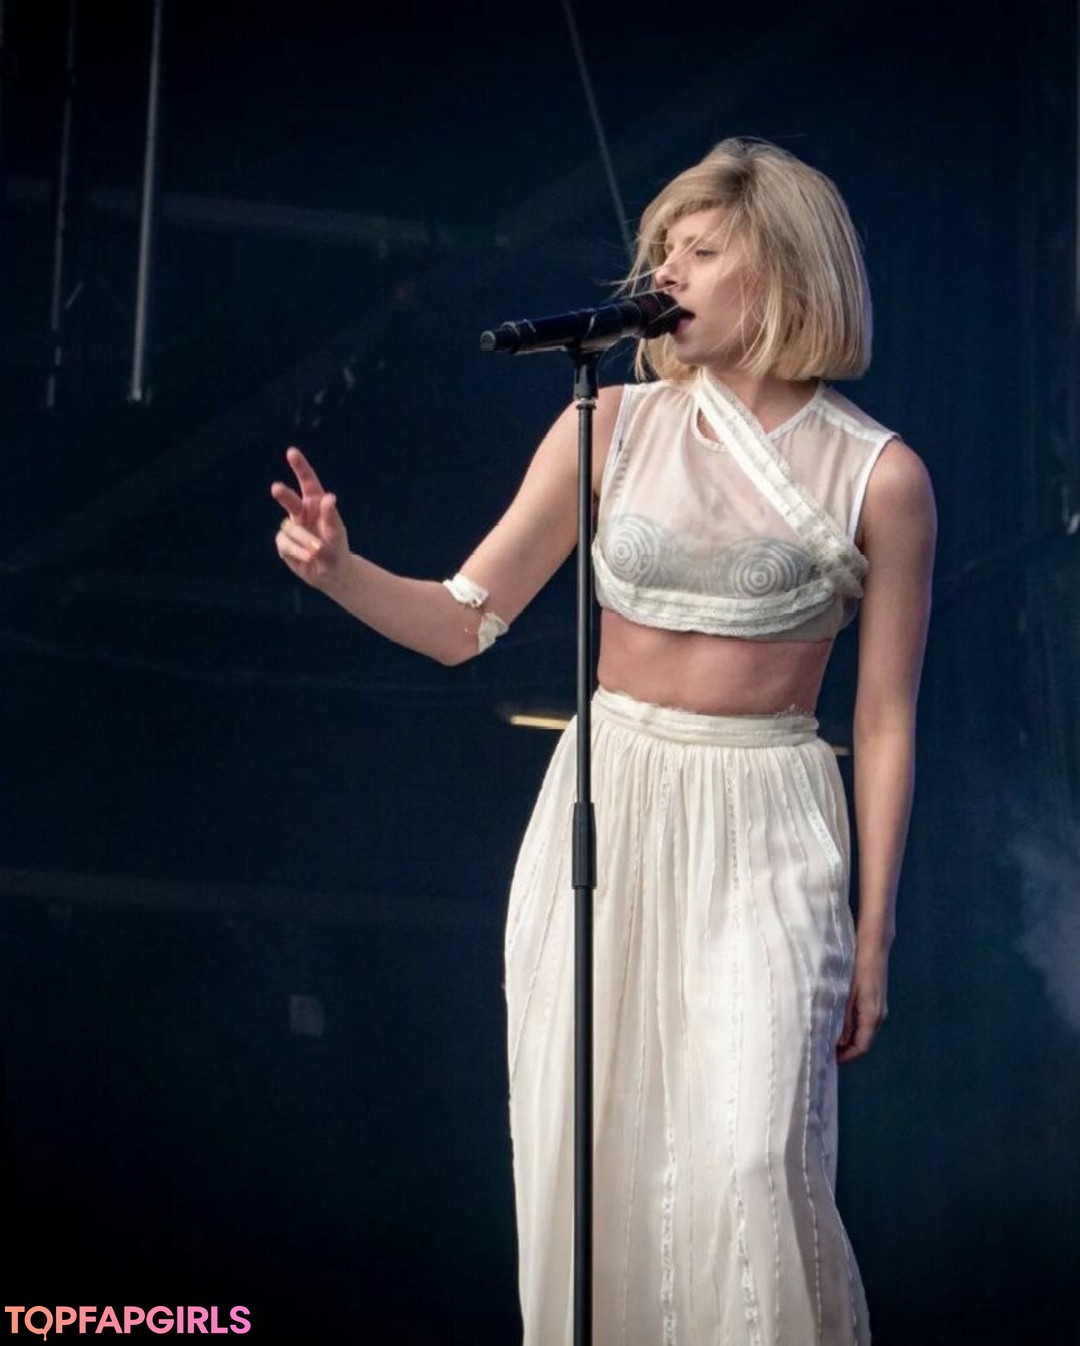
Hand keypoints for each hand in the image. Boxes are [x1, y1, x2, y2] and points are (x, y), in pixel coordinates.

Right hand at [271, 446, 349, 589]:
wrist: (331, 573)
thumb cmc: (337, 548)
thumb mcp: (337, 532)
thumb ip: (331, 516)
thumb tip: (328, 497)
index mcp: (316, 504)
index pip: (308, 482)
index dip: (300, 467)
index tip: (291, 452)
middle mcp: (301, 512)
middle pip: (289, 500)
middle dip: (283, 495)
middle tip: (276, 488)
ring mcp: (291, 527)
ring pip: (290, 529)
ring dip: (304, 541)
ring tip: (316, 552)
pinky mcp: (283, 544)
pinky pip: (285, 544)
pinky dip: (297, 551)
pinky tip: (308, 558)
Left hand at [836, 943, 888, 1063]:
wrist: (874, 946)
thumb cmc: (858, 967)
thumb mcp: (846, 993)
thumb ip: (844, 1018)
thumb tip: (839, 1041)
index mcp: (872, 1016)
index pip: (861, 1047)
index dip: (846, 1056)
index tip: (829, 1060)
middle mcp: (879, 1015)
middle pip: (863, 1041)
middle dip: (845, 1049)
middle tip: (824, 1050)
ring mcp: (879, 1008)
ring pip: (863, 1031)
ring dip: (848, 1037)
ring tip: (828, 1036)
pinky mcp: (875, 1000)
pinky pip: (864, 1021)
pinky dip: (852, 1026)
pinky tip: (837, 1021)